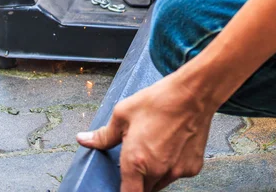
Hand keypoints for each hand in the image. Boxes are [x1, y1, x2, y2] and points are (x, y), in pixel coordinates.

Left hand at [76, 72, 214, 190]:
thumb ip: (103, 135)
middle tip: (137, 156)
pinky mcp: (192, 168)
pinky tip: (171, 145)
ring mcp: (176, 172)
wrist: (193, 94)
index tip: (121, 184)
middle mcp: (157, 172)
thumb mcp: (123, 113)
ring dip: (153, 174)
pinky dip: (171, 166)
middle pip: (143, 190)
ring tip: (154, 146)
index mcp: (136, 162)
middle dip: (137, 179)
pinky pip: (176, 174)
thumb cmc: (158, 101)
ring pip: (160, 184)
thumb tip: (83, 140)